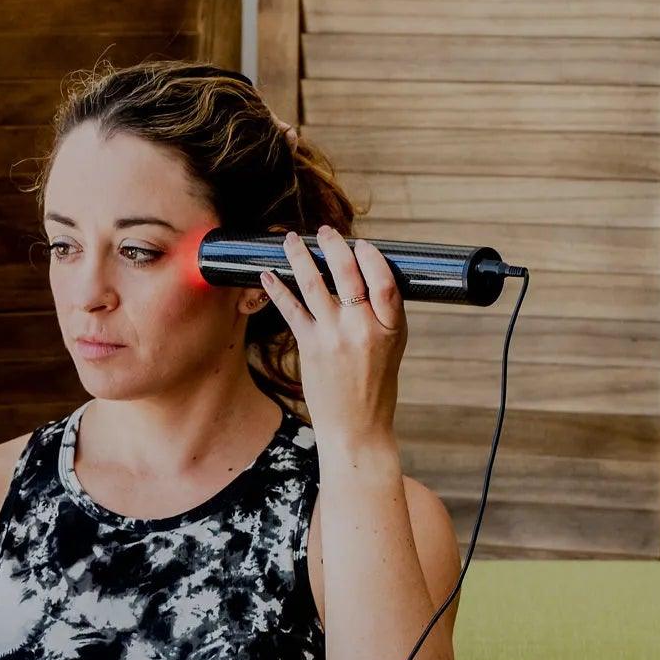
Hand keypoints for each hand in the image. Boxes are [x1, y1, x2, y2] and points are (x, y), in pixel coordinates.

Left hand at [258, 225, 405, 451]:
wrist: (355, 427)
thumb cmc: (375, 387)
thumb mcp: (392, 348)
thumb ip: (382, 315)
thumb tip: (365, 277)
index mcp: (390, 328)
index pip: (384, 280)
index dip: (371, 256)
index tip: (360, 243)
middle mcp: (362, 329)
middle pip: (348, 274)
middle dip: (333, 246)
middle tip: (325, 232)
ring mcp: (333, 336)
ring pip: (314, 284)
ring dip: (299, 257)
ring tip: (291, 240)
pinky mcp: (309, 346)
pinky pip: (291, 309)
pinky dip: (277, 289)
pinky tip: (267, 274)